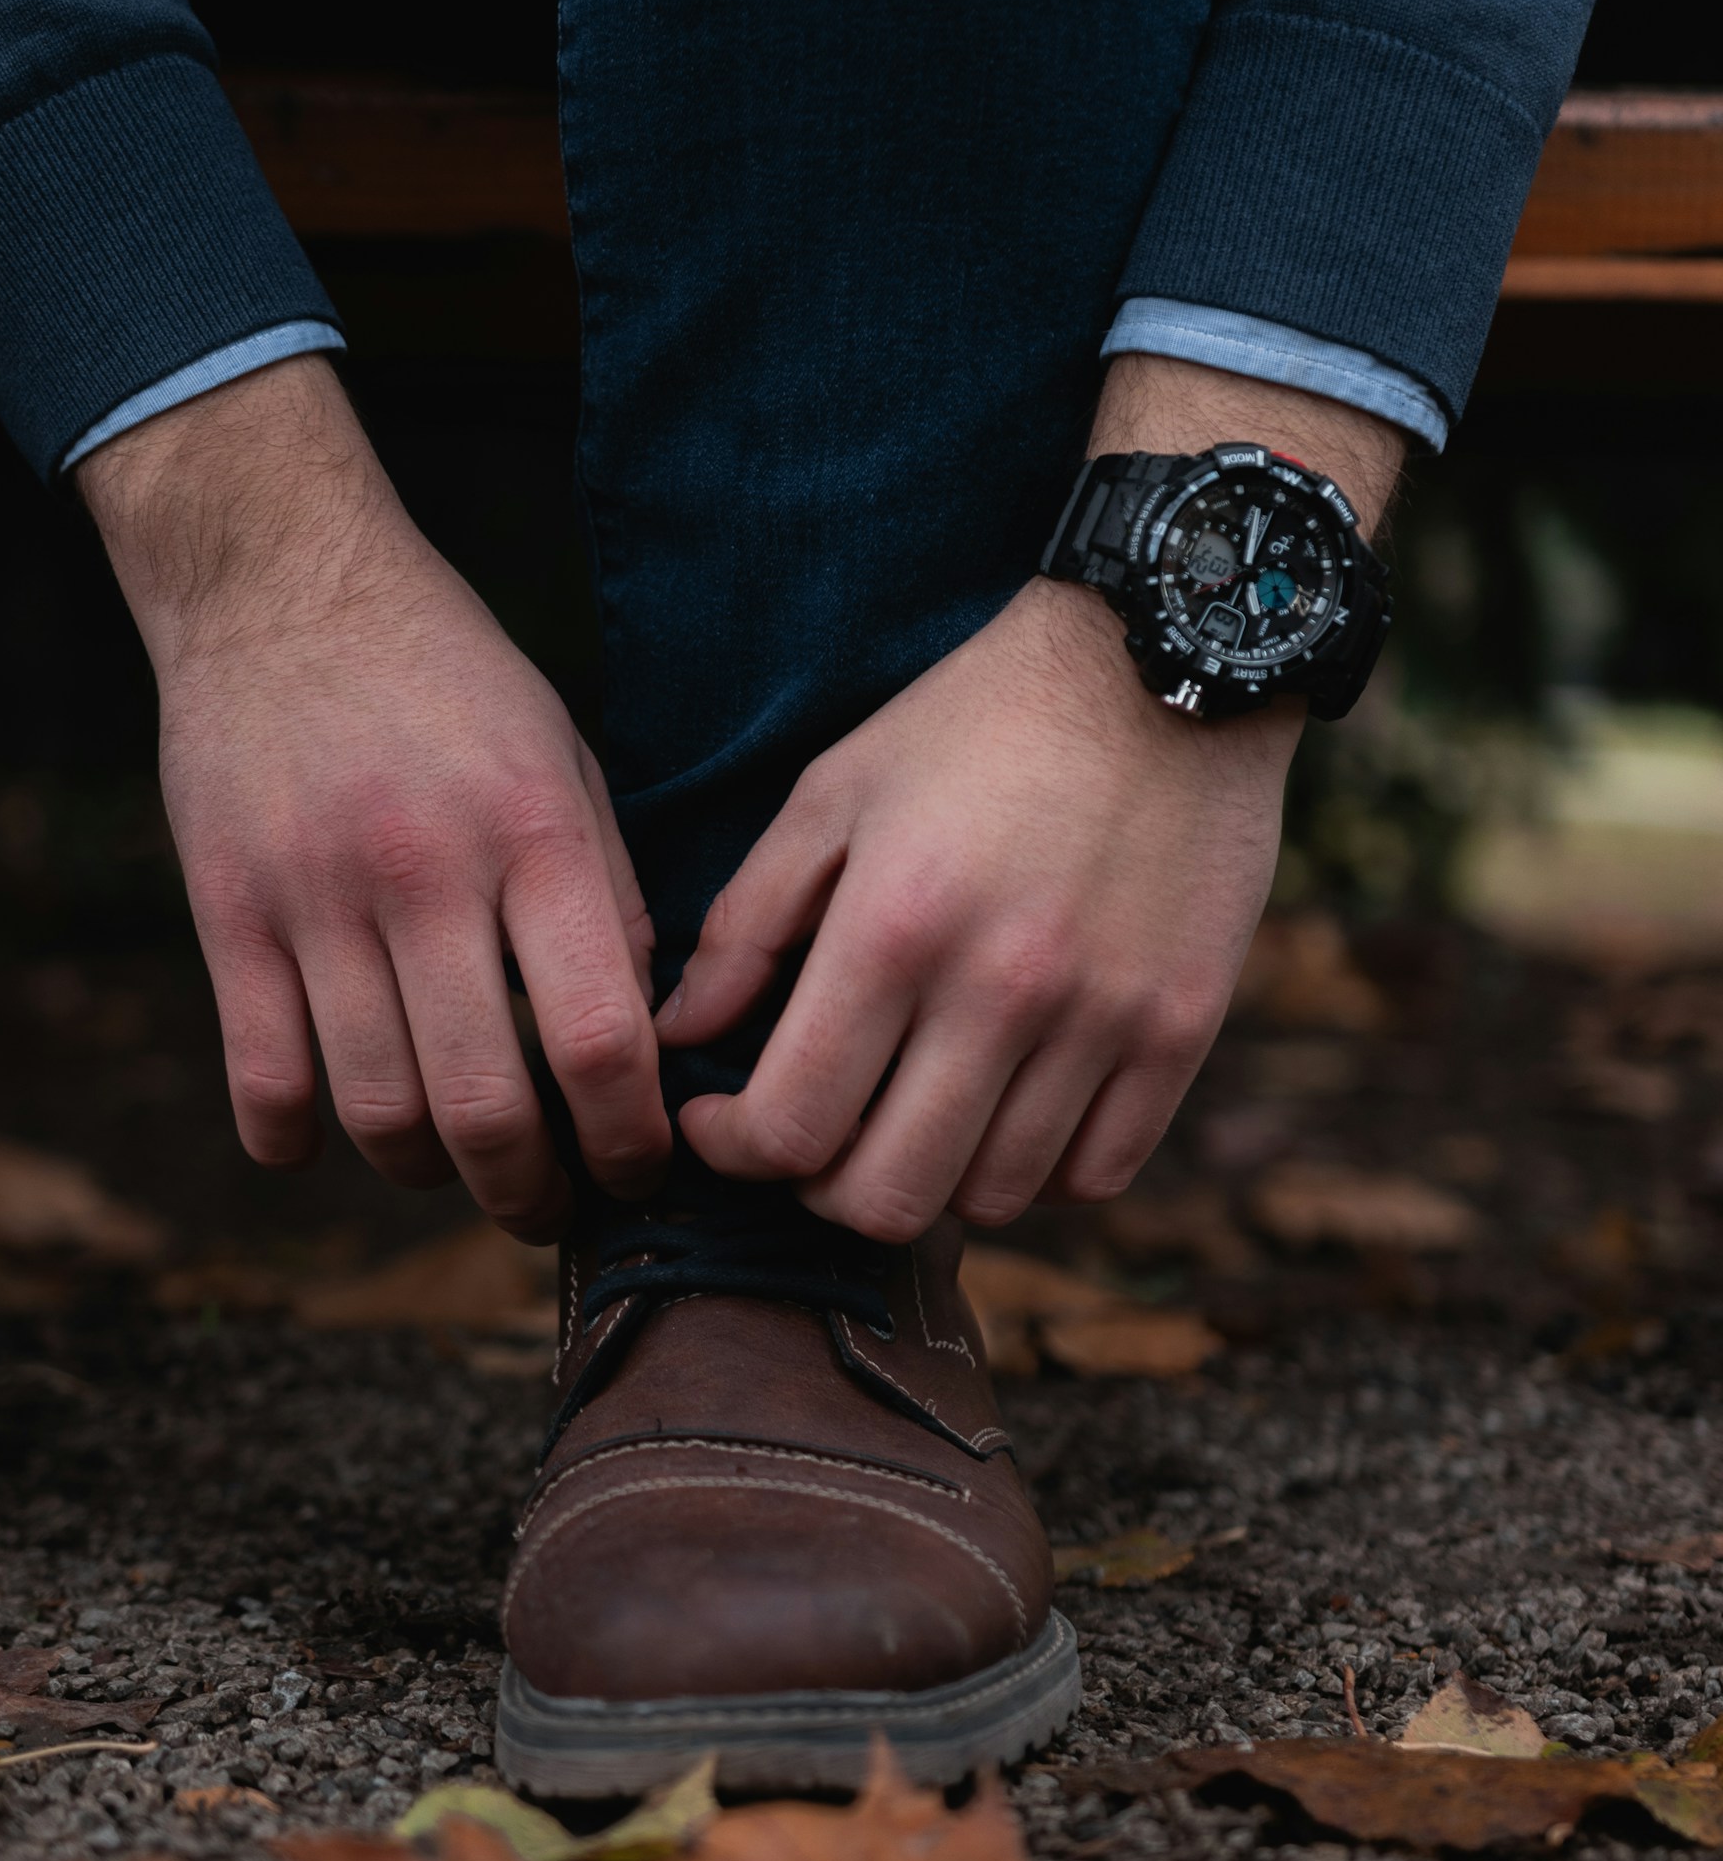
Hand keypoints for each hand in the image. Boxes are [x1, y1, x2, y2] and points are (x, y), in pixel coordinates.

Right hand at [80, 356, 667, 1239]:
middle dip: (530, 1194)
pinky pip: (262, 1077)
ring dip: (423, 1173)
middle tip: (548, 1210)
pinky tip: (326, 1138)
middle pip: (486, 1106)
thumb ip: (605, 897)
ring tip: (453, 1170)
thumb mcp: (565, 761)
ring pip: (375, 1110)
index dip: (630, 1140)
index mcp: (535, 834)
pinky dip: (296, 1140)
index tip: (638, 1170)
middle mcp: (426, 873)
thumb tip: (636, 1042)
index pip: (601, 1040)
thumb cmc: (451, 681)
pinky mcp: (227, 910)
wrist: (285, 583)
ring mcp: (316, 897)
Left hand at [661, 356, 1405, 1240]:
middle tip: (811, 1137)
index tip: (722, 1123)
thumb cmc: (977, 722)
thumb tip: (679, 1033)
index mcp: (895, 927)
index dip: (733, 1151)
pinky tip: (1003, 1113)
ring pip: (990, 1198)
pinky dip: (1035, 1172)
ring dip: (930, 1180)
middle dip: (819, 1190)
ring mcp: (1102, 1019)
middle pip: (885, 1196)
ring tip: (909, 1116)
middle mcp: (1001, 989)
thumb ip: (746, 922)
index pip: (791, 1126)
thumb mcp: (836, 791)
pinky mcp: (1181, 1030)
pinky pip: (1095, 1176)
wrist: (1165, 662)